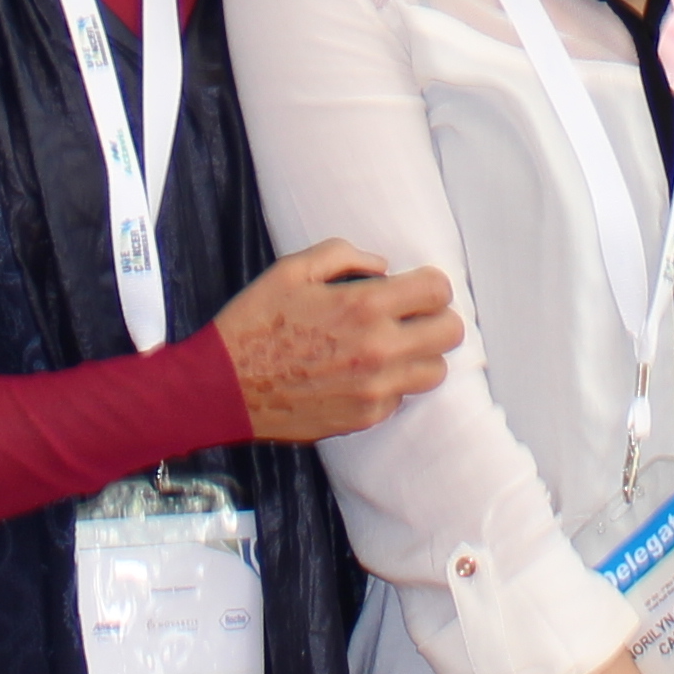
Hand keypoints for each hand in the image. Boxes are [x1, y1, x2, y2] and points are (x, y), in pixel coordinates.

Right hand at [211, 243, 462, 441]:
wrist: (223, 387)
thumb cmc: (255, 324)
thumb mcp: (292, 270)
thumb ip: (343, 255)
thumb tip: (383, 266)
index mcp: (364, 306)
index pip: (437, 291)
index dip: (430, 283)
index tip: (414, 286)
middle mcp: (379, 350)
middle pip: (450, 333)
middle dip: (435, 318)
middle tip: (410, 316)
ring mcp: (375, 390)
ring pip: (435, 371)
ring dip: (420, 354)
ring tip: (390, 346)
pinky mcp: (365, 418)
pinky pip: (401, 398)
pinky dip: (390, 384)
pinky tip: (360, 373)